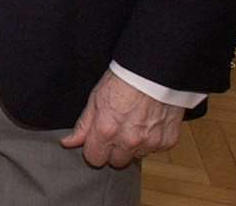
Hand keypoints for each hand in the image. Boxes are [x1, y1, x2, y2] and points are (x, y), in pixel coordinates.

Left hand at [61, 70, 183, 167]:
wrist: (154, 73)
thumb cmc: (123, 81)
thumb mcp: (95, 100)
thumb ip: (83, 125)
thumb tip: (69, 142)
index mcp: (106, 130)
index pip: (94, 158)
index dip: (94, 150)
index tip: (96, 142)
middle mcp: (128, 141)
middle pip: (116, 162)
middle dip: (113, 151)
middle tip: (116, 132)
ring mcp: (150, 143)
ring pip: (136, 156)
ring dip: (133, 146)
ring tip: (133, 124)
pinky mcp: (167, 141)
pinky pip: (154, 149)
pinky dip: (150, 140)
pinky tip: (148, 123)